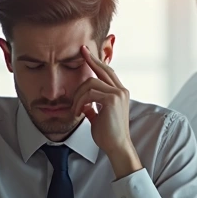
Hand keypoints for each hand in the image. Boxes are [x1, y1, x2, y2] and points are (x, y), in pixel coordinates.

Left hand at [71, 45, 140, 177]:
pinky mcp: (112, 100)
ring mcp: (118, 94)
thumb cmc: (108, 135)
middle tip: (81, 51)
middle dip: (91, 59)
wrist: (116, 146)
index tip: (86, 52)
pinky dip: (79, 102)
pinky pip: (89, 94)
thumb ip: (92, 108)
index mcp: (119, 93)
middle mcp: (121, 91)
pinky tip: (78, 112)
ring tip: (75, 110)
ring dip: (78, 96)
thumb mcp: (98, 117)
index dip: (97, 62)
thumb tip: (83, 104)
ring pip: (91, 83)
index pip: (107, 73)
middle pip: (103, 70)